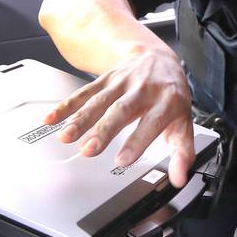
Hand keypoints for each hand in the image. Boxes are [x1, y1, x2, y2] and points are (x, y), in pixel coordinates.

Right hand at [44, 47, 194, 187]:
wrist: (158, 58)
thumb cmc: (171, 95)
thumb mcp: (184, 121)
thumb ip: (182, 151)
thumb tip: (179, 178)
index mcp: (166, 101)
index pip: (152, 122)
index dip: (137, 141)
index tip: (122, 160)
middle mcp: (142, 89)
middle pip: (120, 110)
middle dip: (103, 130)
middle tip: (89, 150)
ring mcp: (121, 83)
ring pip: (99, 101)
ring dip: (81, 119)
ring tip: (66, 137)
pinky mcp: (105, 80)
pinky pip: (84, 93)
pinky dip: (67, 106)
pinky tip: (53, 119)